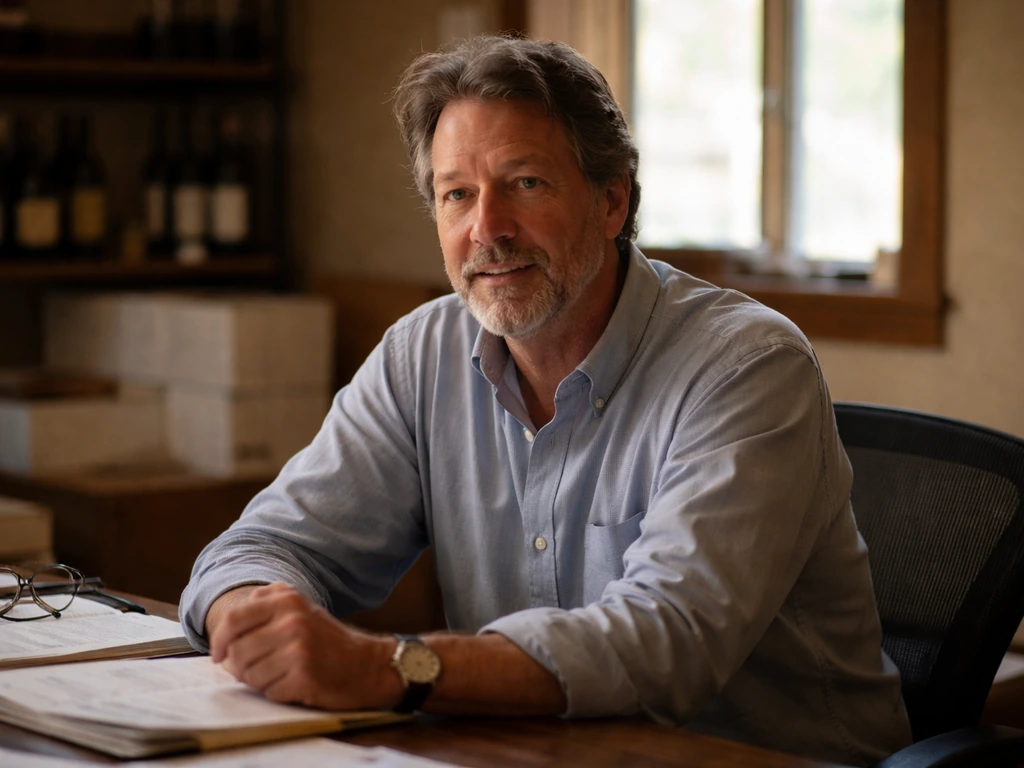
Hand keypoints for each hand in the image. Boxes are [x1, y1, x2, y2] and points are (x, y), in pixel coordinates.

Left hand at [207, 582, 402, 709]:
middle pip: (237, 652)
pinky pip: (269, 692)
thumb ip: (264, 604)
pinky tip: (295, 683)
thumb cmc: (326, 640)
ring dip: (260, 681)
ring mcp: (300, 649)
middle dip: (241, 667)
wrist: (367, 665)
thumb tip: (225, 632)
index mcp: (288, 600)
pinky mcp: (305, 676)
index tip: (218, 654)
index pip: (234, 619)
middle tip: (260, 668)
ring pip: (250, 675)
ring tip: (282, 674)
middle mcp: (293, 621)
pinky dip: (277, 693)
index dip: (218, 640)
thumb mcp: (298, 607)